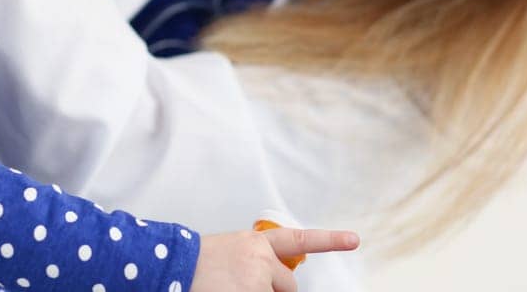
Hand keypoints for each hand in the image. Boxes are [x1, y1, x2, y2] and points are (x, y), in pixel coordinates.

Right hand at [190, 227, 358, 291]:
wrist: (172, 265)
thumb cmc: (196, 263)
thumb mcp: (229, 251)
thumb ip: (254, 258)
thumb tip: (273, 277)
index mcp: (255, 242)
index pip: (299, 240)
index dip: (330, 240)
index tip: (354, 239)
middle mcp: (261, 259)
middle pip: (288, 283)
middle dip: (273, 289)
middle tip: (242, 285)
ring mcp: (258, 281)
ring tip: (230, 286)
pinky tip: (230, 289)